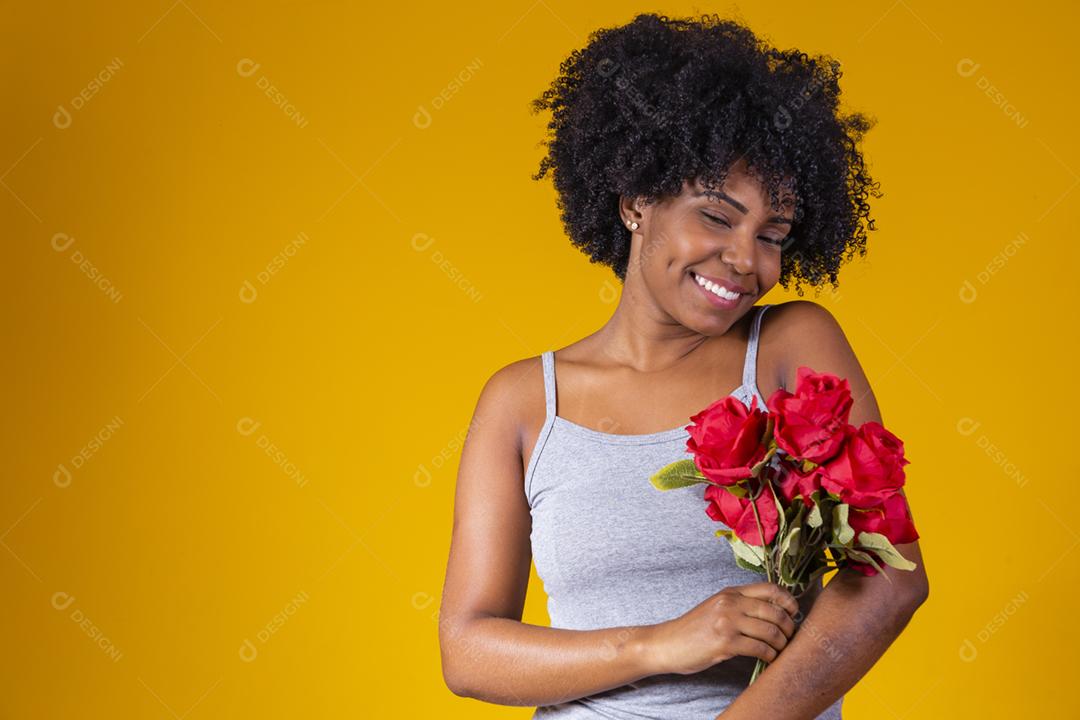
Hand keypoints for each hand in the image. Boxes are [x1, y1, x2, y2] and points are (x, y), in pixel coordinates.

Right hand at [641, 581, 798, 676]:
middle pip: (775, 611)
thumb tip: (774, 613)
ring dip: (782, 644)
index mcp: (730, 592)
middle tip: (790, 638)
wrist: (668, 643)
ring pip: (771, 631)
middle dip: (789, 627)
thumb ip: (741, 605)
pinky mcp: (725, 642)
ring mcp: (728, 622)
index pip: (770, 589)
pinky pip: (760, 648)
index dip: (788, 601)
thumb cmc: (694, 629)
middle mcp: (730, 603)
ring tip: (780, 651)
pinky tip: (769, 659)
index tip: (794, 613)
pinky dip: (770, 655)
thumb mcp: (717, 607)